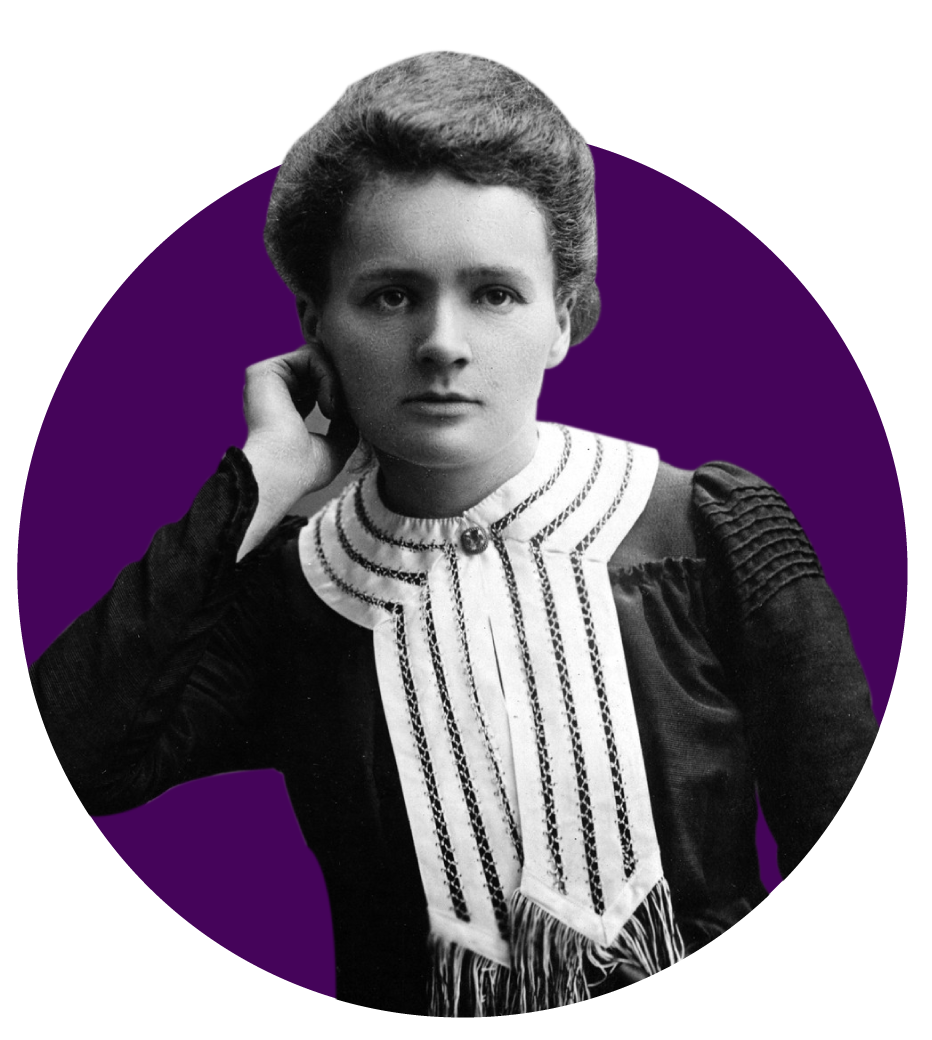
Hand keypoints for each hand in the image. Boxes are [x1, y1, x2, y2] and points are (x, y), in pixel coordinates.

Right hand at [238, 345, 357, 559]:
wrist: (283, 472)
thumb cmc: (305, 471)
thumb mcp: (335, 446)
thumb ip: (345, 424)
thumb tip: (357, 408)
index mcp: (282, 410)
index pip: (316, 387)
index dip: (339, 395)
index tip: (350, 417)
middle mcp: (271, 393)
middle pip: (318, 368)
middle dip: (340, 384)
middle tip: (346, 411)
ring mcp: (266, 380)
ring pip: (317, 359)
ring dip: (336, 383)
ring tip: (335, 411)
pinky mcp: (265, 371)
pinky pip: (311, 355)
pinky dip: (328, 377)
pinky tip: (329, 406)